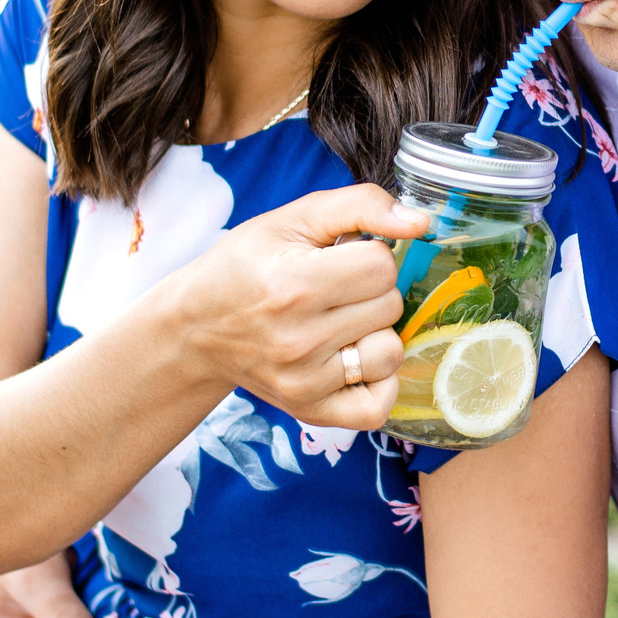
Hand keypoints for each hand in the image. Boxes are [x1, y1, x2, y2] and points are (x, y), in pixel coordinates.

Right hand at [155, 183, 429, 431]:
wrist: (196, 327)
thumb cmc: (246, 266)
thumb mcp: (292, 219)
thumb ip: (360, 205)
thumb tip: (421, 222)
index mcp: (293, 284)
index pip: (381, 266)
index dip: (367, 254)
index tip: (338, 258)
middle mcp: (298, 340)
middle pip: (389, 306)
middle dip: (371, 290)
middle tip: (334, 289)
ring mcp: (304, 382)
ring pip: (391, 352)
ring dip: (376, 332)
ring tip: (340, 322)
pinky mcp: (309, 412)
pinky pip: (378, 407)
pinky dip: (377, 383)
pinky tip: (353, 359)